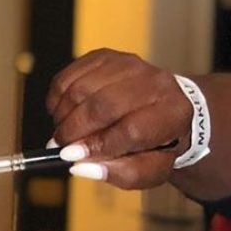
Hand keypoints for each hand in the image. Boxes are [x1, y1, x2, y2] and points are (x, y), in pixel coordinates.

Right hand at [46, 49, 192, 188]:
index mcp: (172, 114)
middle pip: (103, 105)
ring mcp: (130, 64)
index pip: (130, 130)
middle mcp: (155, 83)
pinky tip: (63, 112)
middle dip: (73, 129)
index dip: (96, 145)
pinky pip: (70, 75)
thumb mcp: (149, 169)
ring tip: (62, 131)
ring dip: (63, 114)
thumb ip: (120, 173)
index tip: (70, 157)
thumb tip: (78, 167)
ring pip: (82, 88)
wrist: (164, 107)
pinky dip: (58, 97)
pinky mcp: (107, 56)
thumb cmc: (156, 143)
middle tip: (59, 145)